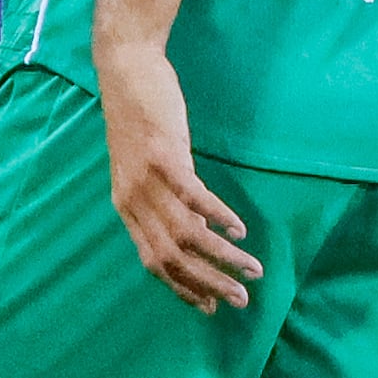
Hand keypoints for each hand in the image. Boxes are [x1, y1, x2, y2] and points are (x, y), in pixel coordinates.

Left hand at [99, 41, 258, 310]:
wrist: (126, 71)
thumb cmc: (139, 118)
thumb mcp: (142, 167)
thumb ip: (161, 200)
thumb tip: (194, 230)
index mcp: (125, 207)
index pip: (154, 263)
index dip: (184, 289)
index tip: (212, 306)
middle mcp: (133, 200)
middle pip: (172, 257)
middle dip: (209, 283)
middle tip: (241, 299)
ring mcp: (147, 180)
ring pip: (187, 234)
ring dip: (222, 257)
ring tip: (252, 269)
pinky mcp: (165, 157)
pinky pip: (195, 197)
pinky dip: (219, 217)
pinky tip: (239, 229)